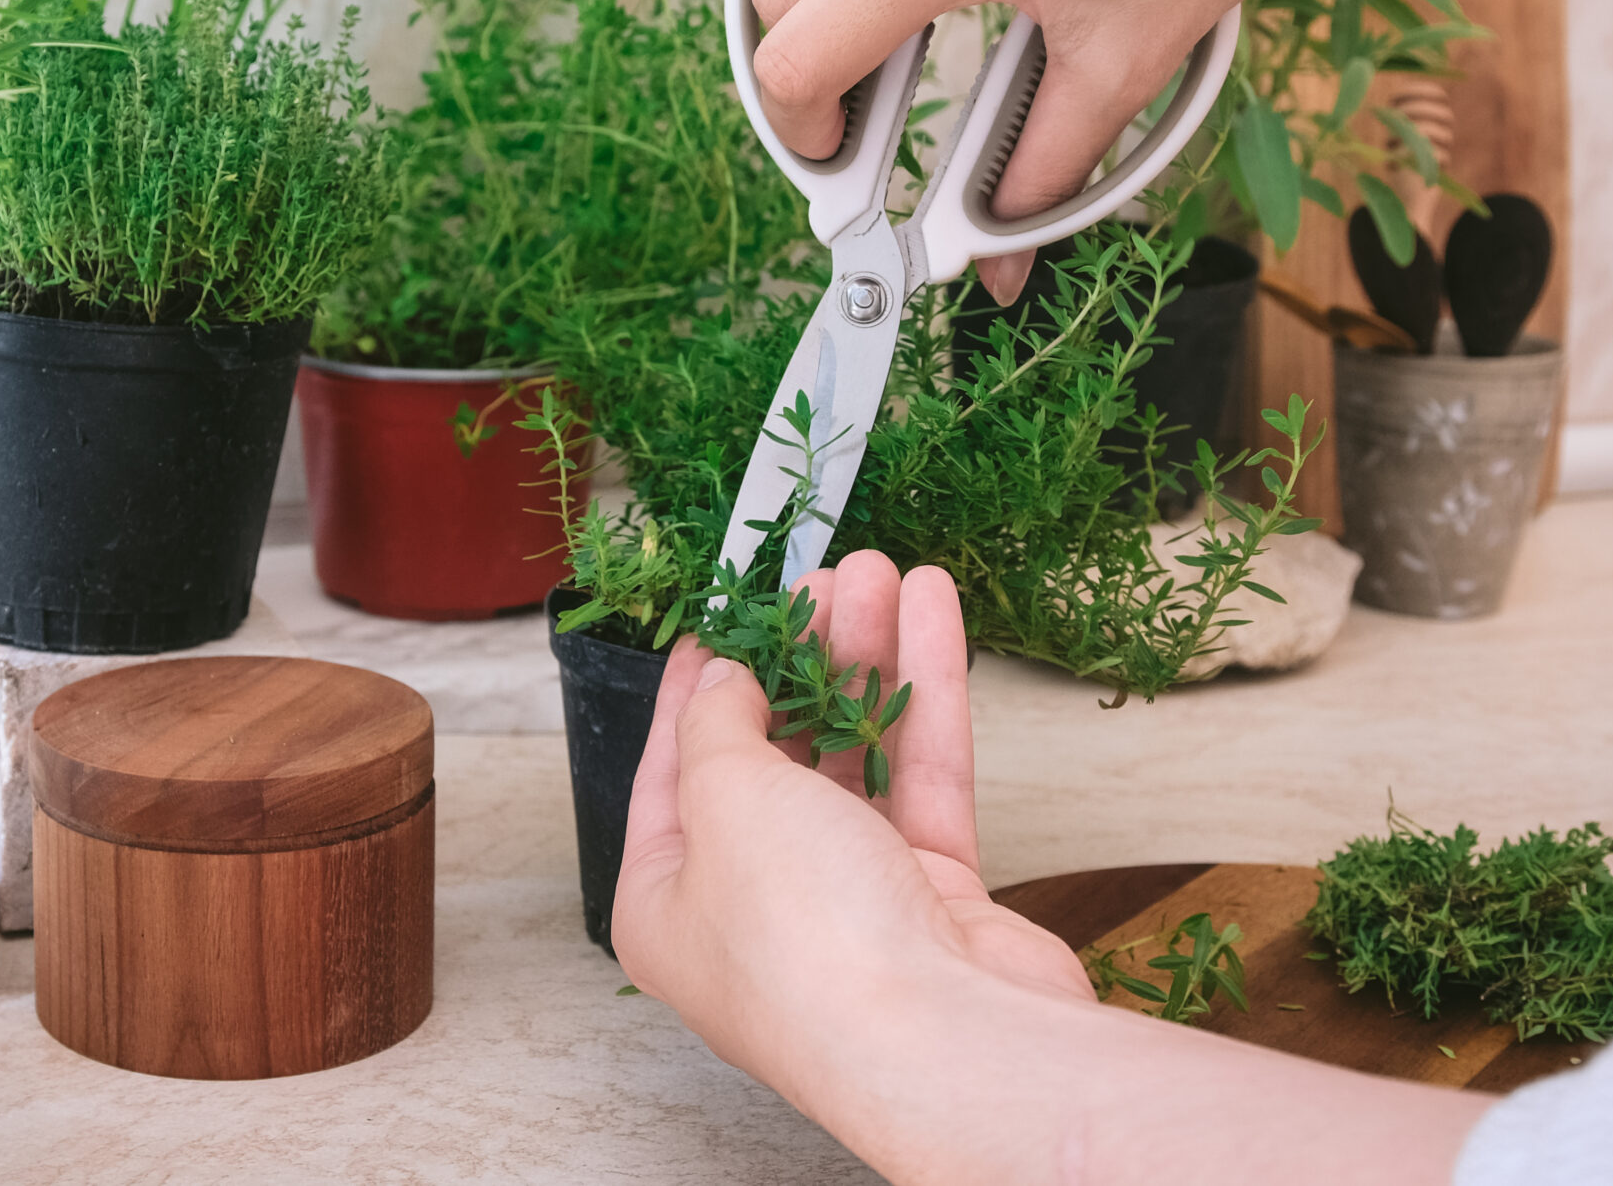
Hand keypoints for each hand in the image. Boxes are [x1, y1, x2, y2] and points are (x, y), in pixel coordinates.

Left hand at [611, 551, 1492, 1184]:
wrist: (946, 1045)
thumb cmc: (803, 934)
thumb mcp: (723, 796)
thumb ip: (720, 722)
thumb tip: (724, 678)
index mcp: (666, 903)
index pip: (670, 768)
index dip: (698, 680)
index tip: (723, 607)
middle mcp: (751, 907)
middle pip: (771, 754)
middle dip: (796, 657)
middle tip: (821, 573)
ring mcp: (849, 903)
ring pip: (853, 756)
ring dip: (865, 659)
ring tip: (880, 568)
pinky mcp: (936, 898)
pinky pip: (925, 776)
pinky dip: (928, 694)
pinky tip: (933, 609)